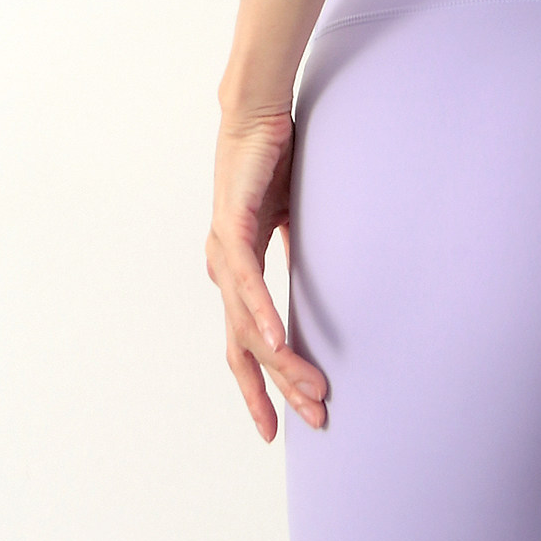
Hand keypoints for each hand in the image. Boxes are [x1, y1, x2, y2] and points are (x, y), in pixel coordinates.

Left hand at [205, 107, 328, 438]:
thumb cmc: (272, 162)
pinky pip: (247, 281)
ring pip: (248, 324)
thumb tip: (318, 275)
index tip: (279, 425)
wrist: (256, 116)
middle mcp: (223, 269)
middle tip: (315, 417)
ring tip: (309, 389)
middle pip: (246, 347)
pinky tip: (276, 339)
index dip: (260, 386)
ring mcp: (223, 251)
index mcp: (236, 272)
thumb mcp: (291, 220)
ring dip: (280, 360)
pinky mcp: (231, 227)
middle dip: (279, 387)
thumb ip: (295, 252)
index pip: (246, 343)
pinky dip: (261, 313)